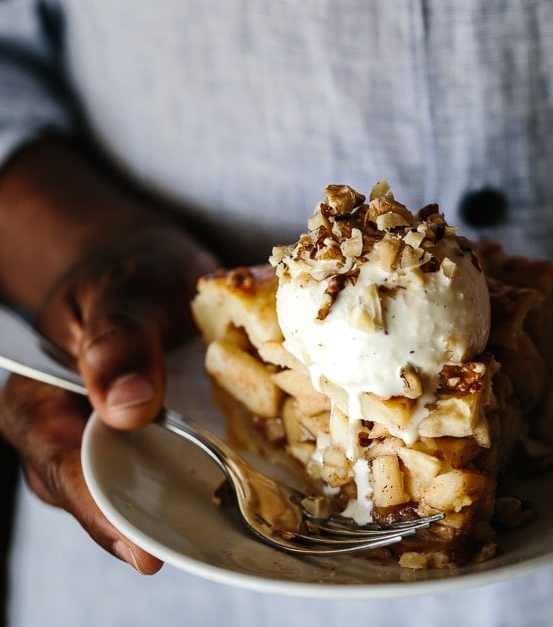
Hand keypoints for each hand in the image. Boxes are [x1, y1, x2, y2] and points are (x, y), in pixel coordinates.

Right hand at [0, 221, 218, 573]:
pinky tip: (254, 478)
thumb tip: (127, 408)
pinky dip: (212, 470)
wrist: (142, 262)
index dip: (101, 513)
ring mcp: (118, 440)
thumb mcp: (120, 289)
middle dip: (156, 519)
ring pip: (146, 487)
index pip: (61, 469)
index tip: (145, 548)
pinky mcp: (159, 436)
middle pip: (105, 495)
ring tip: (241, 520)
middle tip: (211, 540)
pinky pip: (181, 464)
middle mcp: (74, 434)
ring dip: (190, 500)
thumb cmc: (122, 269)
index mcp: (40, 402)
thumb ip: (118, 338)